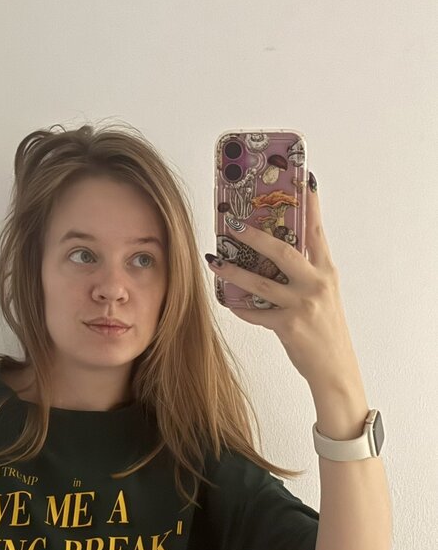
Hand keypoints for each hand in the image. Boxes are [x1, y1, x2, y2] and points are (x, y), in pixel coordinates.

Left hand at [206, 177, 360, 389]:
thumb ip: (306, 273)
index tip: (304, 181)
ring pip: (260, 282)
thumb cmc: (326, 330)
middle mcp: (316, 283)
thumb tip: (278, 252)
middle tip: (232, 223)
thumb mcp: (324, 294)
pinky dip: (239, 307)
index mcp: (326, 271)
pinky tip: (226, 302)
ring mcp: (302, 304)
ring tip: (214, 261)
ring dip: (233, 271)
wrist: (335, 368)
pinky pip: (256, 313)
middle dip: (254, 235)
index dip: (310, 206)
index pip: (317, 231)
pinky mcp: (289, 325)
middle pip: (283, 251)